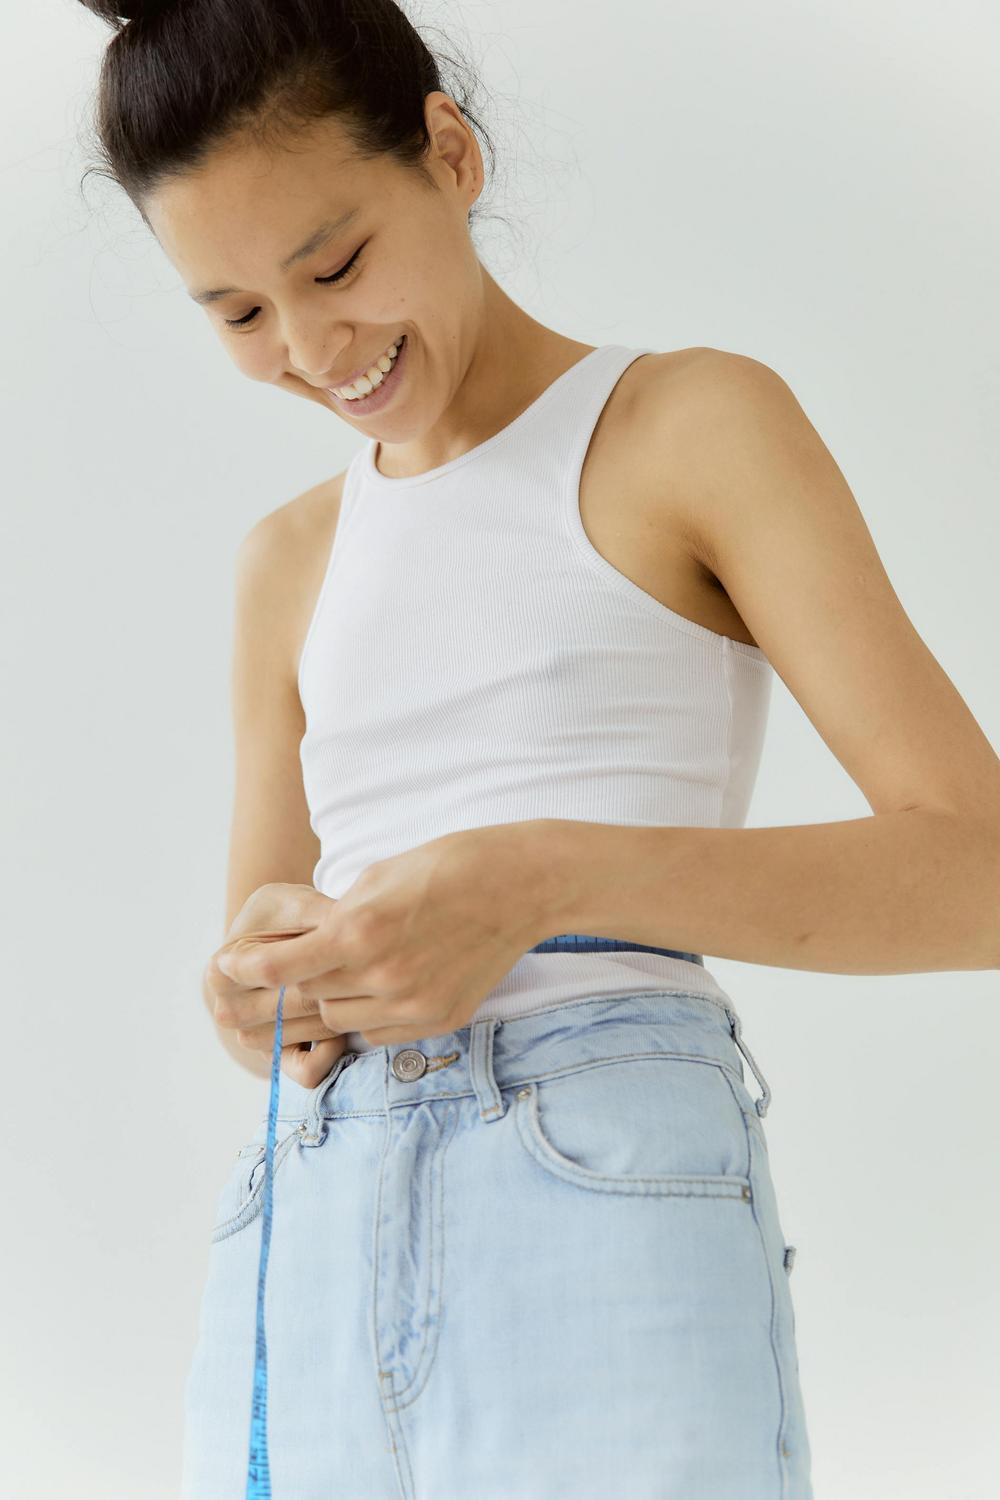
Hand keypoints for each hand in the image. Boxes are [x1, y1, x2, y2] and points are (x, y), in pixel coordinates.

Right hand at [205, 883, 349, 1087]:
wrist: (279, 942)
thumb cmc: (288, 919)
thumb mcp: (297, 905)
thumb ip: (320, 916)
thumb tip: (354, 928)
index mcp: (221, 970)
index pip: (274, 971)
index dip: (320, 955)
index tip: (343, 941)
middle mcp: (228, 1010)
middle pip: (296, 1002)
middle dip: (338, 982)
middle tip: (366, 965)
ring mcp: (250, 1039)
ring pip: (307, 1033)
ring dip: (340, 1013)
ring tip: (357, 988)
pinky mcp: (277, 1060)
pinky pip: (308, 1071)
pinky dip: (333, 1053)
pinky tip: (345, 1026)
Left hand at [214, 823, 549, 1051]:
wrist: (521, 884)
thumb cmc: (447, 865)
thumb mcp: (375, 877)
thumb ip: (335, 919)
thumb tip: (302, 946)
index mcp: (359, 931)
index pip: (282, 968)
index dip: (249, 969)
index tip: (226, 966)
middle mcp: (383, 975)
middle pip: (308, 1000)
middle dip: (284, 991)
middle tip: (259, 989)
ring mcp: (414, 1002)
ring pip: (342, 1022)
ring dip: (328, 1004)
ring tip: (329, 982)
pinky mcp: (440, 1018)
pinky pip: (381, 1033)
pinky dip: (367, 1017)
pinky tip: (373, 992)